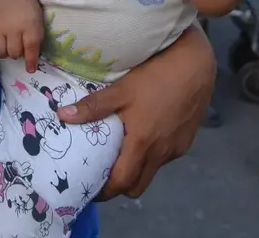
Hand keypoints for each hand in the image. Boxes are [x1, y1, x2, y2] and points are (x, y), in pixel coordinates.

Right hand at [0, 0, 44, 72]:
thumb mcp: (37, 21)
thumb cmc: (26, 6)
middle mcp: (12, 28)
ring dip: (4, 52)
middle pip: (14, 53)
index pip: (31, 48)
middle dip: (17, 53)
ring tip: (5, 44)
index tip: (30, 69)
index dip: (31, 61)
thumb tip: (31, 59)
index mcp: (29, 25)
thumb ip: (36, 38)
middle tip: (16, 46)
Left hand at [59, 26, 213, 198]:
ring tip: (120, 151)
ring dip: (136, 169)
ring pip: (152, 171)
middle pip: (138, 186)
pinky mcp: (186, 140)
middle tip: (102, 173)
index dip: (105, 191)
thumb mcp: (121, 90)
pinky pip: (165, 157)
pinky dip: (151, 155)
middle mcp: (161, 153)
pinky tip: (144, 134)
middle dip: (120, 185)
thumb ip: (93, 106)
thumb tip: (62, 116)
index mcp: (142, 144)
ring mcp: (176, 148)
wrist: (196, 66)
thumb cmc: (156, 77)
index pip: (122, 183)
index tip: (90, 187)